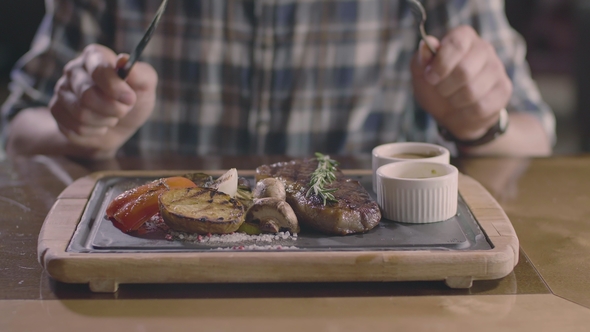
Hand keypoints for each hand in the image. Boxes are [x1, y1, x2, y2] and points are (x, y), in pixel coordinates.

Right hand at [49, 44, 157, 157]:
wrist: (120, 126)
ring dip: (104, 121)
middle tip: (123, 111)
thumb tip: (123, 60)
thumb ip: (140, 73)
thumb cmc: (133, 101)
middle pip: (87, 95)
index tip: (130, 99)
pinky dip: (94, 132)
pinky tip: (99, 125)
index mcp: (95, 56)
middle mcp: (74, 70)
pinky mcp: (57, 110)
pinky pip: (74, 128)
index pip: (99, 69)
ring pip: (80, 113)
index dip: (115, 87)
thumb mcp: (146, 87)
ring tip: (112, 117)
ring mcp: (62, 90)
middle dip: (113, 109)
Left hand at [410, 26, 512, 140]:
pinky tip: (464, 107)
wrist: (451, 113)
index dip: (441, 65)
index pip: (457, 44)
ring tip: (452, 98)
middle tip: (441, 90)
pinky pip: (481, 106)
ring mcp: (497, 68)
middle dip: (445, 87)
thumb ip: (422, 58)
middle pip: (464, 70)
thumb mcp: (421, 73)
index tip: (430, 78)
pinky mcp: (504, 89)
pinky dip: (465, 112)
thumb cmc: (435, 87)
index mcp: (463, 37)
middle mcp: (484, 48)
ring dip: (455, 100)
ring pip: (472, 90)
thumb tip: (427, 44)